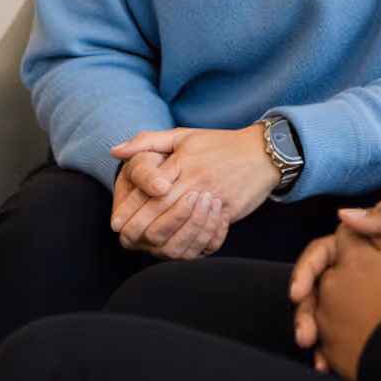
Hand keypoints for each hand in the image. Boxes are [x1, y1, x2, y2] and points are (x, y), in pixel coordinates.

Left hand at [109, 125, 279, 250]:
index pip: (148, 191)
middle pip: (160, 212)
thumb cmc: (220, 143)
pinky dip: (191, 241)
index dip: (129, 210)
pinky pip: (206, 232)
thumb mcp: (184, 136)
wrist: (265, 151)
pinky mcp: (229, 210)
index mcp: (183, 162)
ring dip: (163, 238)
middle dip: (139, 229)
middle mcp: (196, 180)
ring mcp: (214, 196)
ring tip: (150, 244)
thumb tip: (115, 150)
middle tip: (127, 239)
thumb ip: (148, 142)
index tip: (116, 224)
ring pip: (181, 227)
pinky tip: (179, 244)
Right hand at [291, 200, 380, 352]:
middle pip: (320, 288)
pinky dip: (334, 352)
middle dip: (307, 310)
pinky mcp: (377, 327)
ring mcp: (368, 302)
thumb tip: (343, 214)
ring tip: (315, 352)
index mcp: (371, 246)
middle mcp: (364, 273)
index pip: (326, 253)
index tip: (300, 291)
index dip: (308, 270)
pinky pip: (346, 340)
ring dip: (316, 334)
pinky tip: (328, 364)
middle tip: (305, 332)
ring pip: (328, 317)